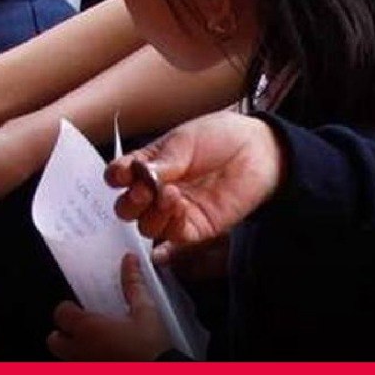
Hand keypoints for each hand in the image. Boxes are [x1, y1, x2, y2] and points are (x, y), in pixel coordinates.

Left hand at [47, 254, 172, 360]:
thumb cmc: (152, 347)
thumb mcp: (145, 311)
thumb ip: (133, 284)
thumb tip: (129, 260)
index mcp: (88, 329)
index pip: (60, 313)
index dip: (68, 308)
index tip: (79, 307)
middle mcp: (80, 351)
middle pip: (53, 340)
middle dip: (63, 333)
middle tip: (81, 328)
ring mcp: (85, 369)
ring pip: (65, 357)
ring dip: (73, 350)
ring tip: (93, 344)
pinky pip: (79, 370)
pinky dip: (84, 364)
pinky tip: (103, 360)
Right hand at [107, 111, 283, 262]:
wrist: (258, 149)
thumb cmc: (220, 138)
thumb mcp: (184, 141)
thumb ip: (161, 162)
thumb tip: (139, 176)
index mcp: (148, 166)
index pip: (120, 177)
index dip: (116, 178)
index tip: (123, 174)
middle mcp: (157, 191)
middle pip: (128, 209)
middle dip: (130, 202)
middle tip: (144, 191)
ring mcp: (176, 211)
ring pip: (147, 227)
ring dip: (153, 213)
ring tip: (170, 194)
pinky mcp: (197, 227)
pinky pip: (175, 236)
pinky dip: (172, 224)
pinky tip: (180, 206)